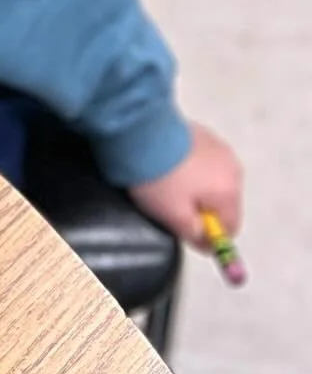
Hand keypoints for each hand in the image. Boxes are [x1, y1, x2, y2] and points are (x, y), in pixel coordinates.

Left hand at [129, 123, 243, 246]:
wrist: (140, 131)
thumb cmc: (160, 178)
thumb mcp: (174, 217)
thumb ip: (195, 234)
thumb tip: (207, 243)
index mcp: (230, 190)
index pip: (230, 228)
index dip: (209, 236)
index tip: (185, 232)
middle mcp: (232, 167)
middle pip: (221, 202)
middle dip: (200, 208)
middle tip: (171, 205)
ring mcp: (218, 146)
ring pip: (210, 180)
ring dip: (193, 186)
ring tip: (165, 181)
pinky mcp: (201, 132)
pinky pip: (200, 160)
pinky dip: (187, 166)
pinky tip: (166, 163)